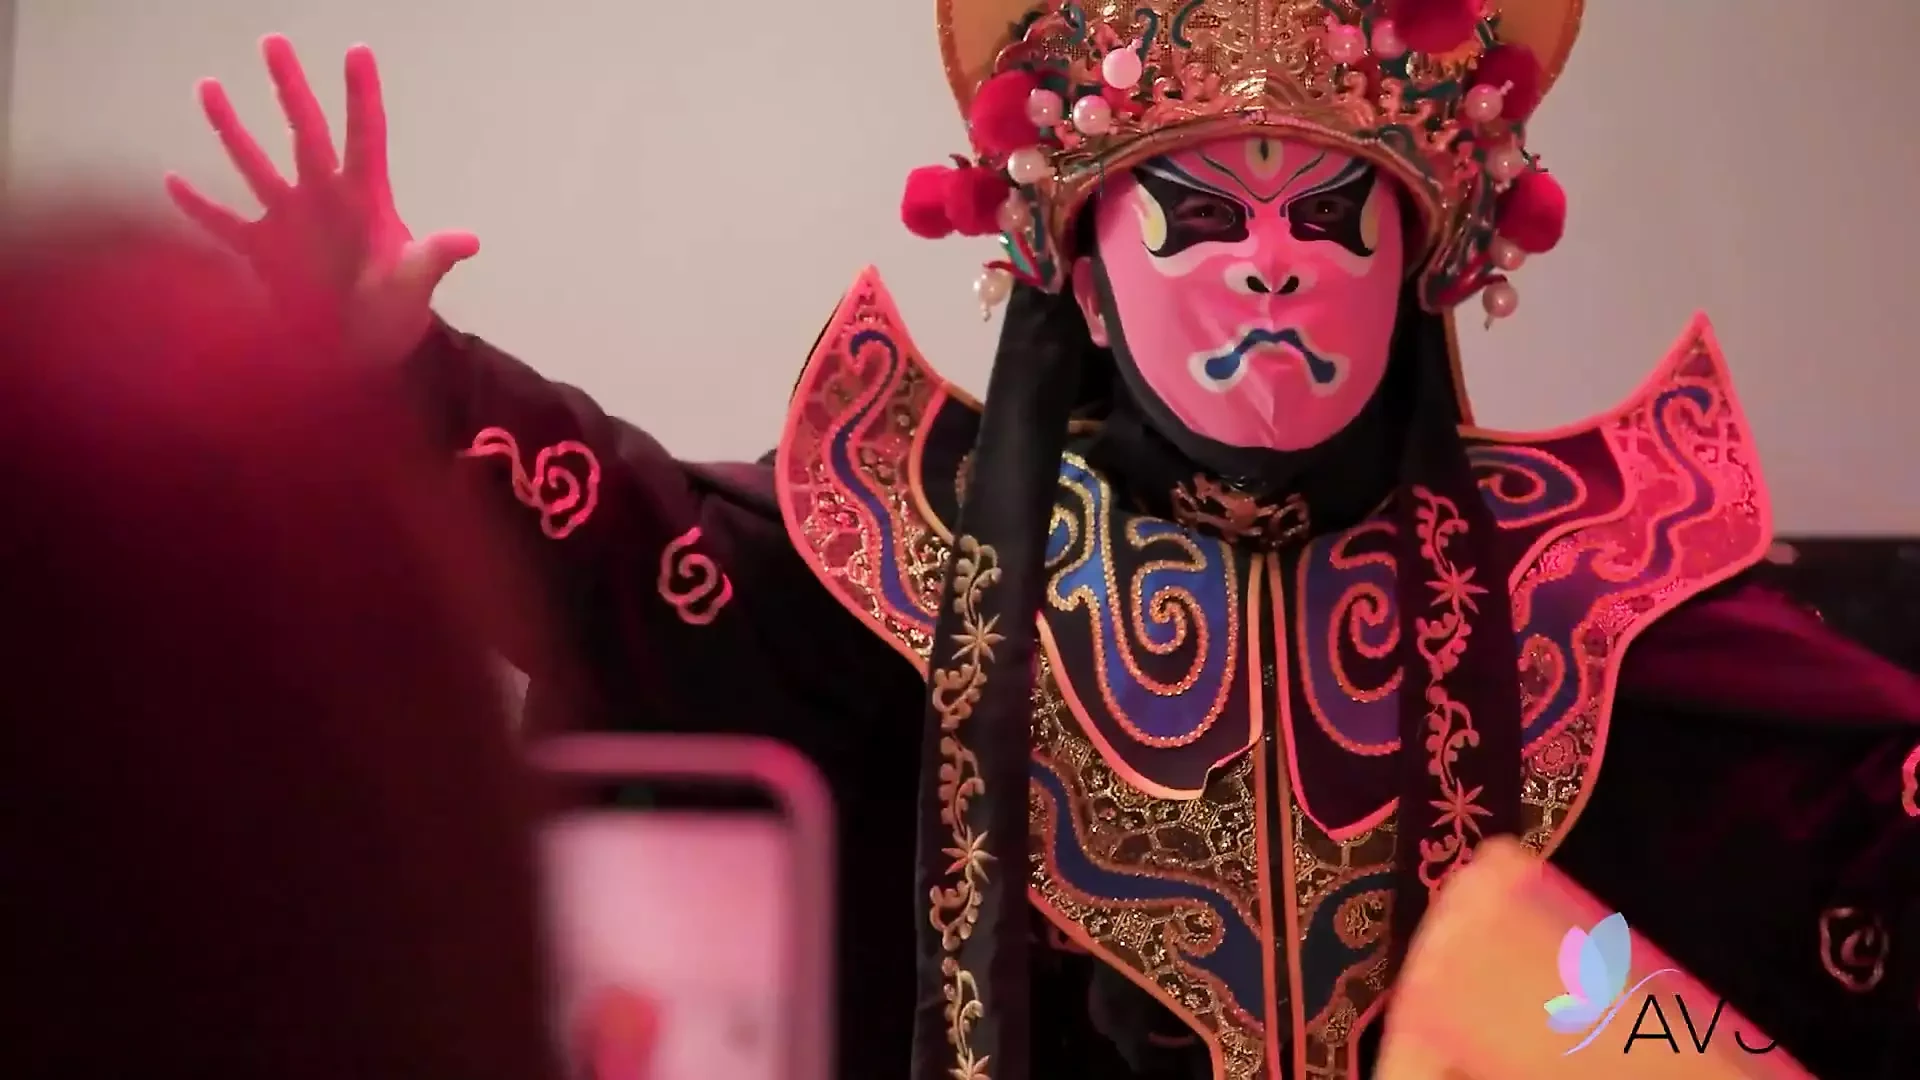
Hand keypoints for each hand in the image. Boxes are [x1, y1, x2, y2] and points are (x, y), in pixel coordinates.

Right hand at [165, 35, 477, 363]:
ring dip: (231, 127)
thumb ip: (433, 258)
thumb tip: (469, 240)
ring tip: (210, 85)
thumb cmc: (394, 318)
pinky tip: (171, 181)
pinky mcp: (261, 251)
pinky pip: (222, 222)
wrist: (360, 357)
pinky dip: (197, 206)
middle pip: (304, 131)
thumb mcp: (415, 286)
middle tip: (273, 41)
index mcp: (366, 199)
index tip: (358, 50)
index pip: (365, 135)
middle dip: (291, 87)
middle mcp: (324, 198)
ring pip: (254, 163)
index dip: (362, 94)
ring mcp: (289, 221)